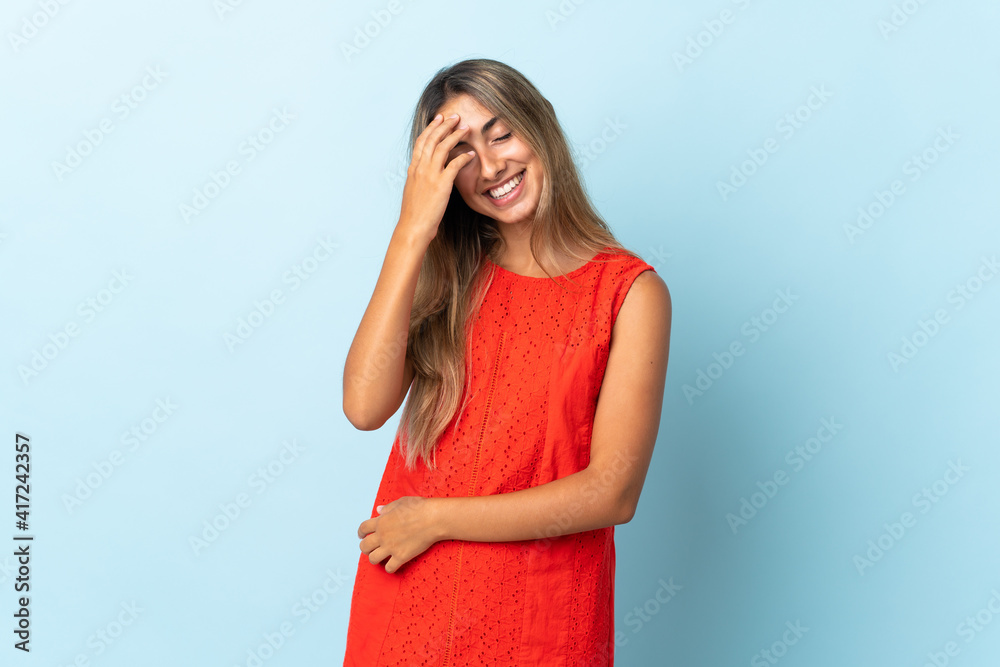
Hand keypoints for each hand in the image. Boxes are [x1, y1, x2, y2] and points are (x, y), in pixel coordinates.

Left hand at [358, 496, 441, 573]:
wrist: (433, 518)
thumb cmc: (419, 508)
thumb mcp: (401, 502)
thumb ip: (388, 508)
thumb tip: (379, 510)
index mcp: (381, 521)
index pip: (363, 528)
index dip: (361, 533)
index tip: (362, 535)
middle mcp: (383, 535)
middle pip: (364, 547)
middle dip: (366, 547)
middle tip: (371, 547)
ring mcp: (391, 547)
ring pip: (372, 559)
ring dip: (375, 558)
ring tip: (381, 556)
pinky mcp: (401, 556)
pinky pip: (389, 568)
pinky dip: (390, 567)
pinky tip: (394, 563)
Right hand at [397, 114, 475, 245]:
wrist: (413, 227)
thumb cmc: (415, 213)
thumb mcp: (413, 191)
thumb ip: (418, 178)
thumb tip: (423, 172)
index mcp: (413, 169)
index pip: (421, 141)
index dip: (431, 128)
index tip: (439, 119)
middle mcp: (420, 168)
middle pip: (432, 139)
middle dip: (444, 125)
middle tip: (455, 116)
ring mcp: (430, 175)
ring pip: (442, 147)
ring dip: (455, 135)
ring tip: (465, 128)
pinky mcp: (441, 185)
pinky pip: (454, 165)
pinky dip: (463, 157)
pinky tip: (471, 154)